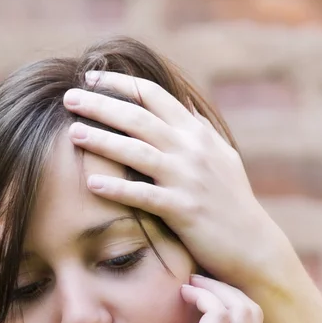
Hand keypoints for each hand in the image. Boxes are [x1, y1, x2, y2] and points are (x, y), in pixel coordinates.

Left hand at [64, 73, 281, 287]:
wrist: (253, 243)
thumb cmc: (232, 199)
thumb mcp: (222, 156)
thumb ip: (200, 128)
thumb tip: (183, 103)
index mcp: (197, 133)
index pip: (154, 96)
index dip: (120, 84)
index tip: (91, 79)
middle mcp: (192, 150)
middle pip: (138, 118)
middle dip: (101, 105)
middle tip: (68, 97)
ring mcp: (187, 179)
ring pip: (137, 152)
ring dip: (102, 140)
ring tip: (72, 133)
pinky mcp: (183, 210)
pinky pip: (144, 195)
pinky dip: (117, 189)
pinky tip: (92, 183)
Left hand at [112, 276, 262, 322]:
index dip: (235, 307)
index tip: (209, 296)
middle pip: (254, 316)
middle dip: (229, 291)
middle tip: (200, 283)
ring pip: (241, 310)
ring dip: (216, 288)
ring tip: (191, 284)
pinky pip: (216, 312)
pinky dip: (203, 294)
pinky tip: (184, 293)